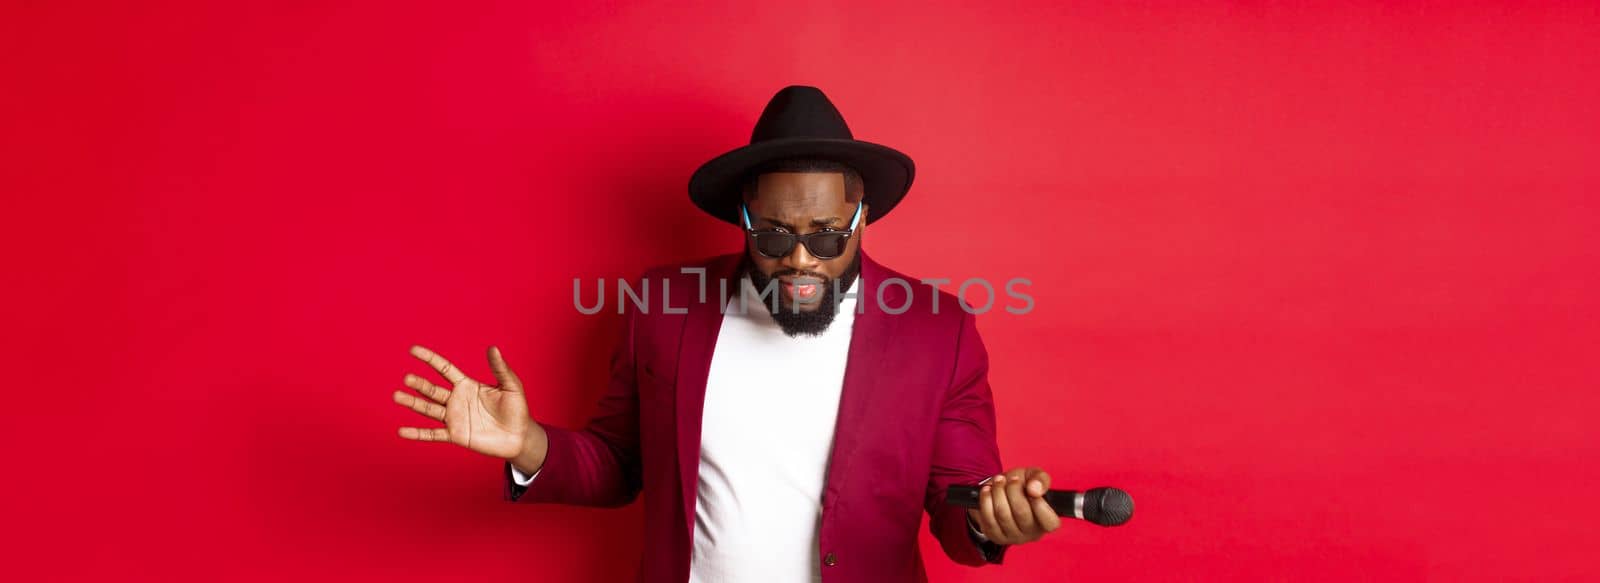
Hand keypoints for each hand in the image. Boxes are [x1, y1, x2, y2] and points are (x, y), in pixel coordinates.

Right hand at [393, 345, 545, 467]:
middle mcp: (457, 400)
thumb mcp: (510, 385)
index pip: (444, 369)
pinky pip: (432, 434)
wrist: (520, 436)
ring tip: (397, 396)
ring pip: (428, 409)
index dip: (429, 359)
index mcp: (467, 385)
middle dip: (419, 384)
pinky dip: (417, 434)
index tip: (413, 350)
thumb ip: (500, 368)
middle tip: (407, 379)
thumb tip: (492, 348)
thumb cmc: (517, 409)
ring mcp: (454, 418)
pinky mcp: (456, 435)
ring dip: (413, 403)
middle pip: (432, 389)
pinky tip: (402, 431)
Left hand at [967, 466, 1061, 544]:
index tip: (1030, 488)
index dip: (1040, 504)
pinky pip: (988, 519)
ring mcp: (1013, 537)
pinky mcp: (995, 536)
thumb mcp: (1035, 476)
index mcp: (1048, 522)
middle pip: (1021, 513)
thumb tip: (1035, 489)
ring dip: (998, 492)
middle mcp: (1032, 534)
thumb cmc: (1023, 485)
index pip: (1050, 522)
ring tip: (999, 481)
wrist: (1001, 490)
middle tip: (1011, 479)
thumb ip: (1041, 479)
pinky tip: (987, 490)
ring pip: (1003, 515)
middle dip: (1013, 490)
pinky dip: (986, 500)